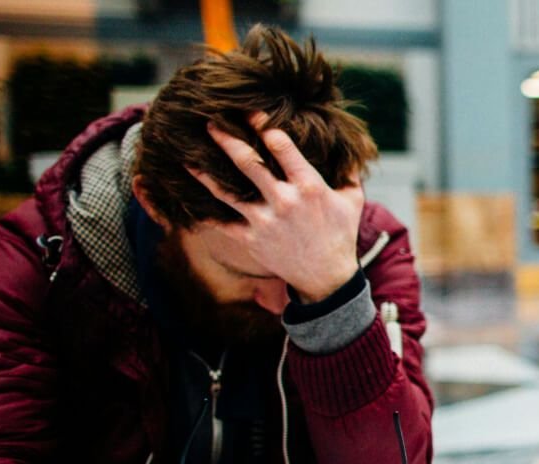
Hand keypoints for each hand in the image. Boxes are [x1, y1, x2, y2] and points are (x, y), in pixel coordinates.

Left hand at [189, 113, 363, 303]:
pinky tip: (187, 199)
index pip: (282, 146)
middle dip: (227, 139)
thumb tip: (350, 144)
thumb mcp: (352, 200)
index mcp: (309, 186)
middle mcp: (284, 201)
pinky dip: (204, 212)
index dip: (263, 125)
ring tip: (187, 156)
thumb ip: (349, 171)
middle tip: (211, 121)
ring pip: (227, 191)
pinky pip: (222, 223)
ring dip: (205, 172)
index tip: (249, 111)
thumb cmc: (340, 234)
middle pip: (248, 162)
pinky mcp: (251, 240)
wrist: (327, 278)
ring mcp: (264, 222)